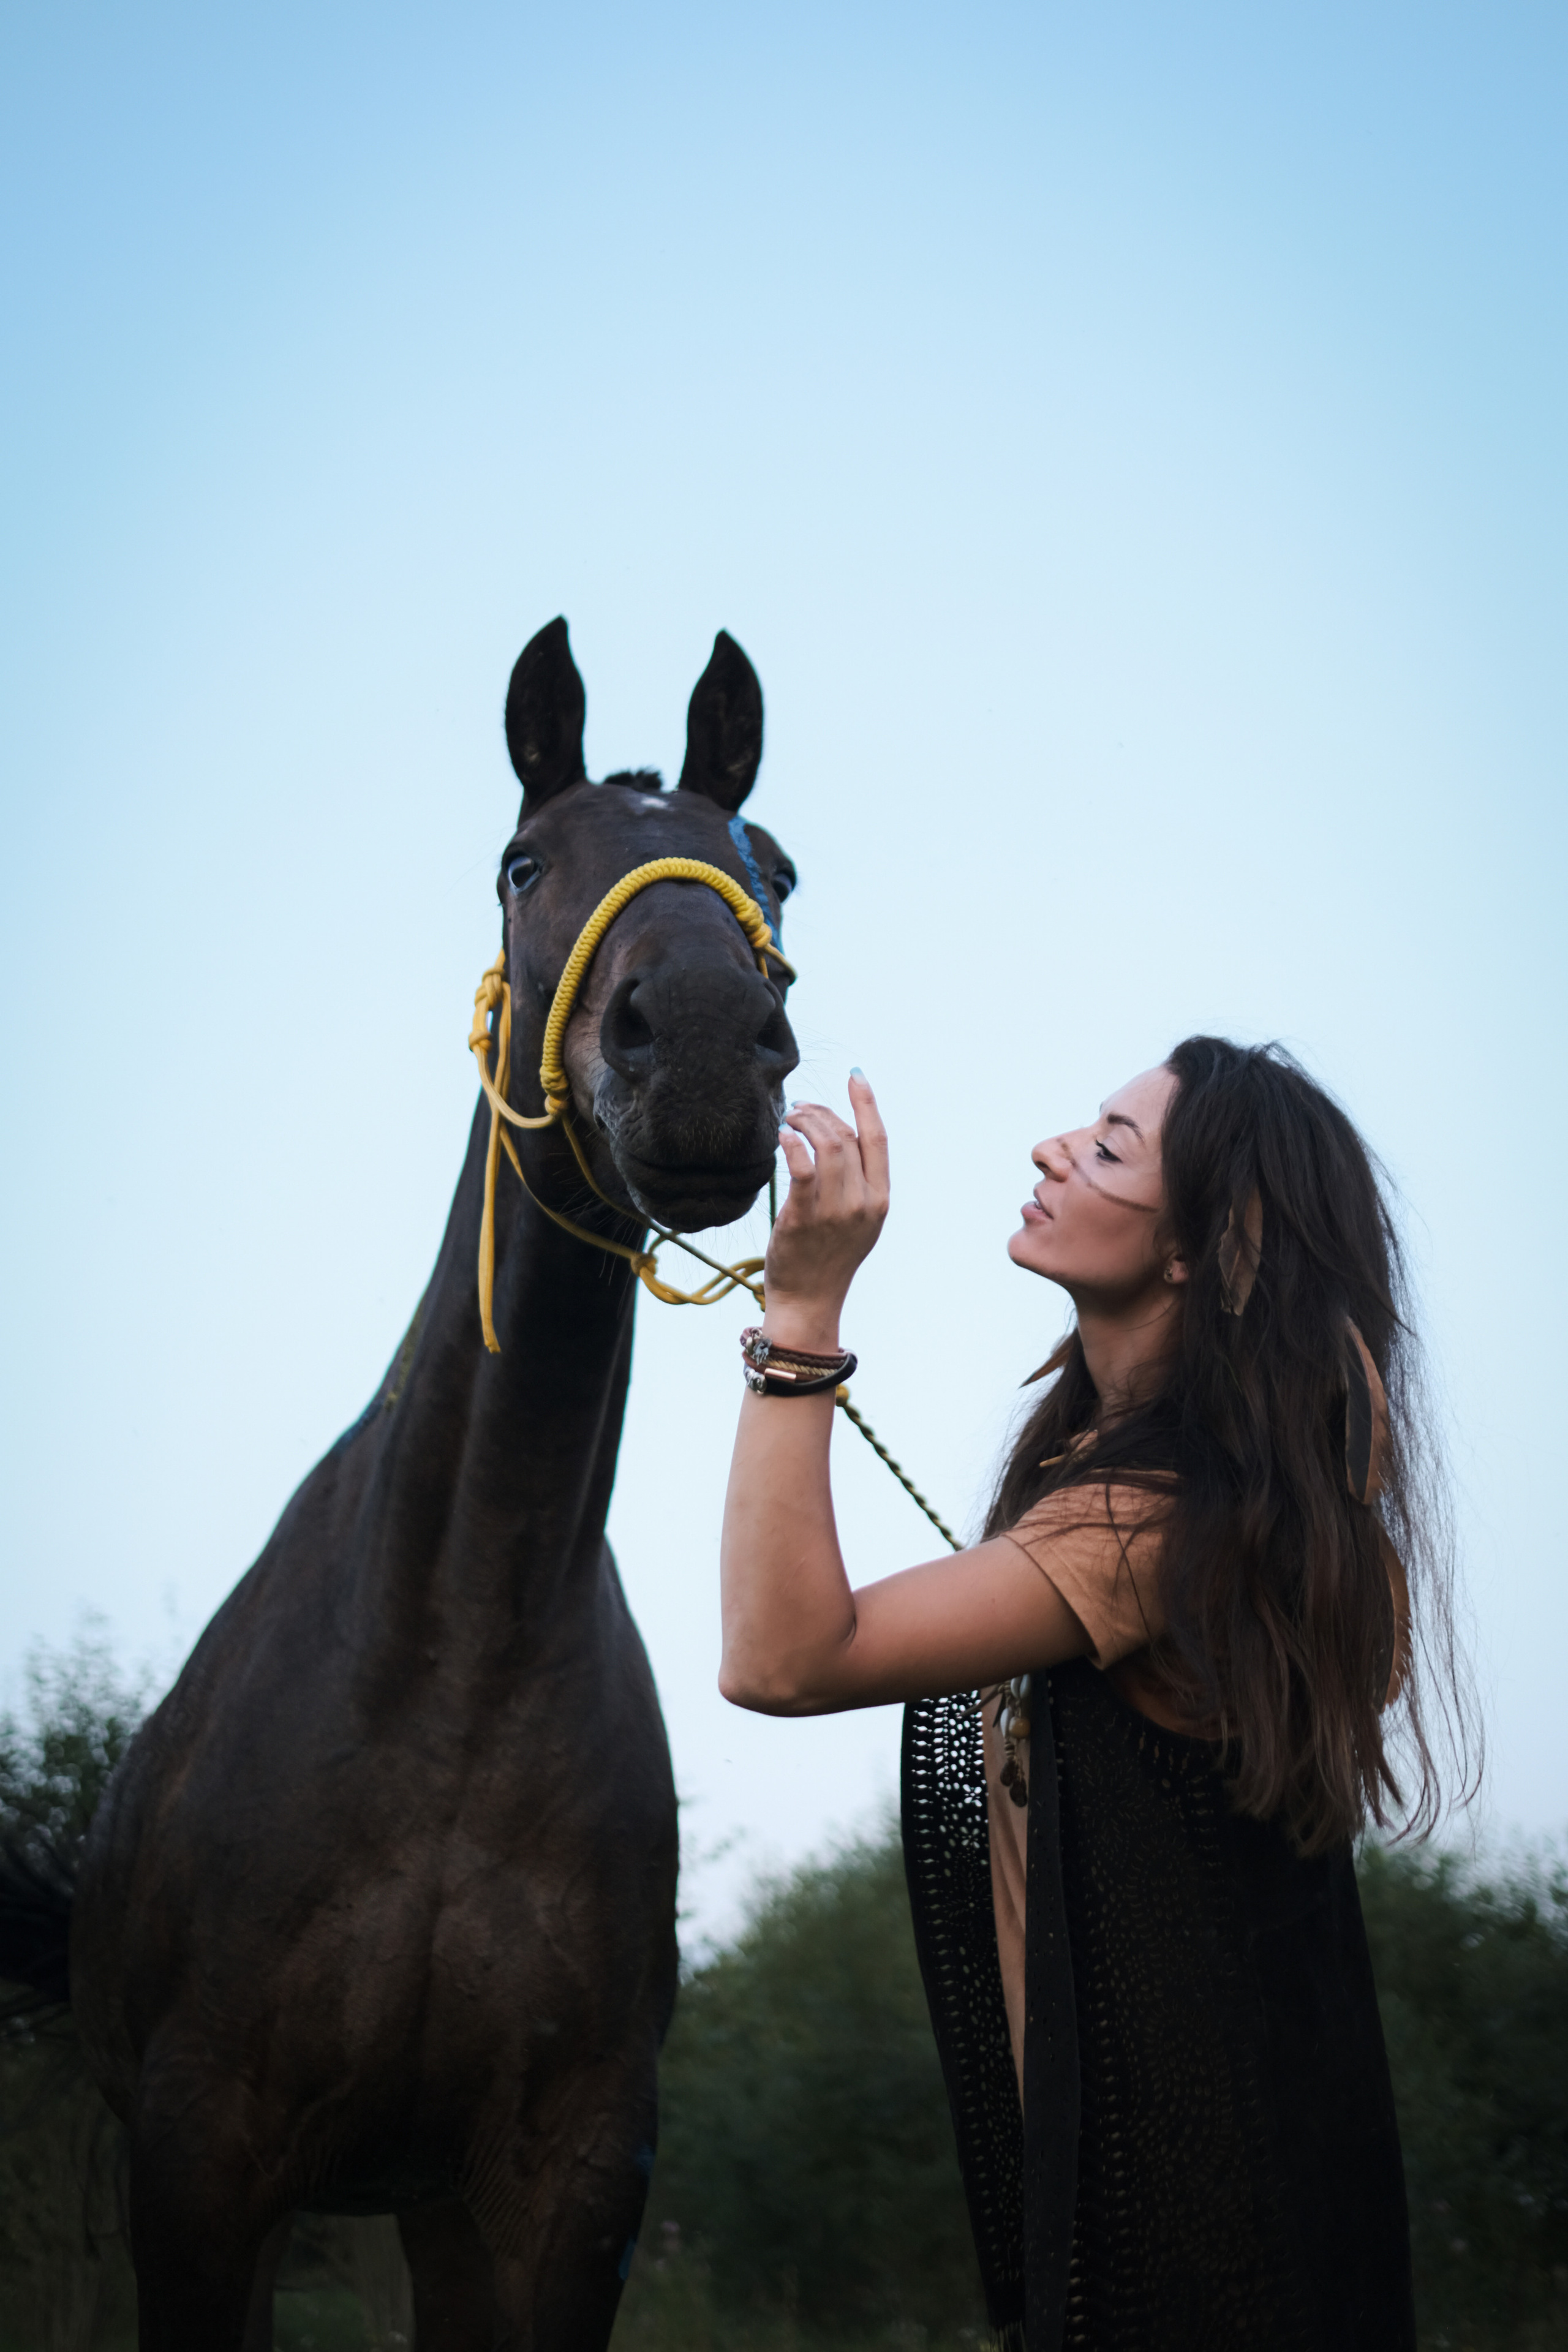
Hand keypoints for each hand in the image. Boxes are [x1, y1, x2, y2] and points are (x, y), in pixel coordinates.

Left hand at [763, 1073, 888, 1349]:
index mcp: (880, 1199)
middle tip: (800, 1107)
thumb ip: (856, 1183)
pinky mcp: (804, 1217)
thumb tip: (838, 1136)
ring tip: (788, 1118)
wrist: (810, 1300)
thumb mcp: (857, 1221)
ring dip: (805, 1122)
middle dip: (822, 1111)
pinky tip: (782, 1136)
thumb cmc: (828, 1257)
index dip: (867, 1103)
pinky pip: (801, 1167)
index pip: (878, 1139)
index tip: (856, 1076)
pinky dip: (792, 1143)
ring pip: (826, 1146)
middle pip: (846, 1136)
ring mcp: (835, 1211)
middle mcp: (863, 1203)